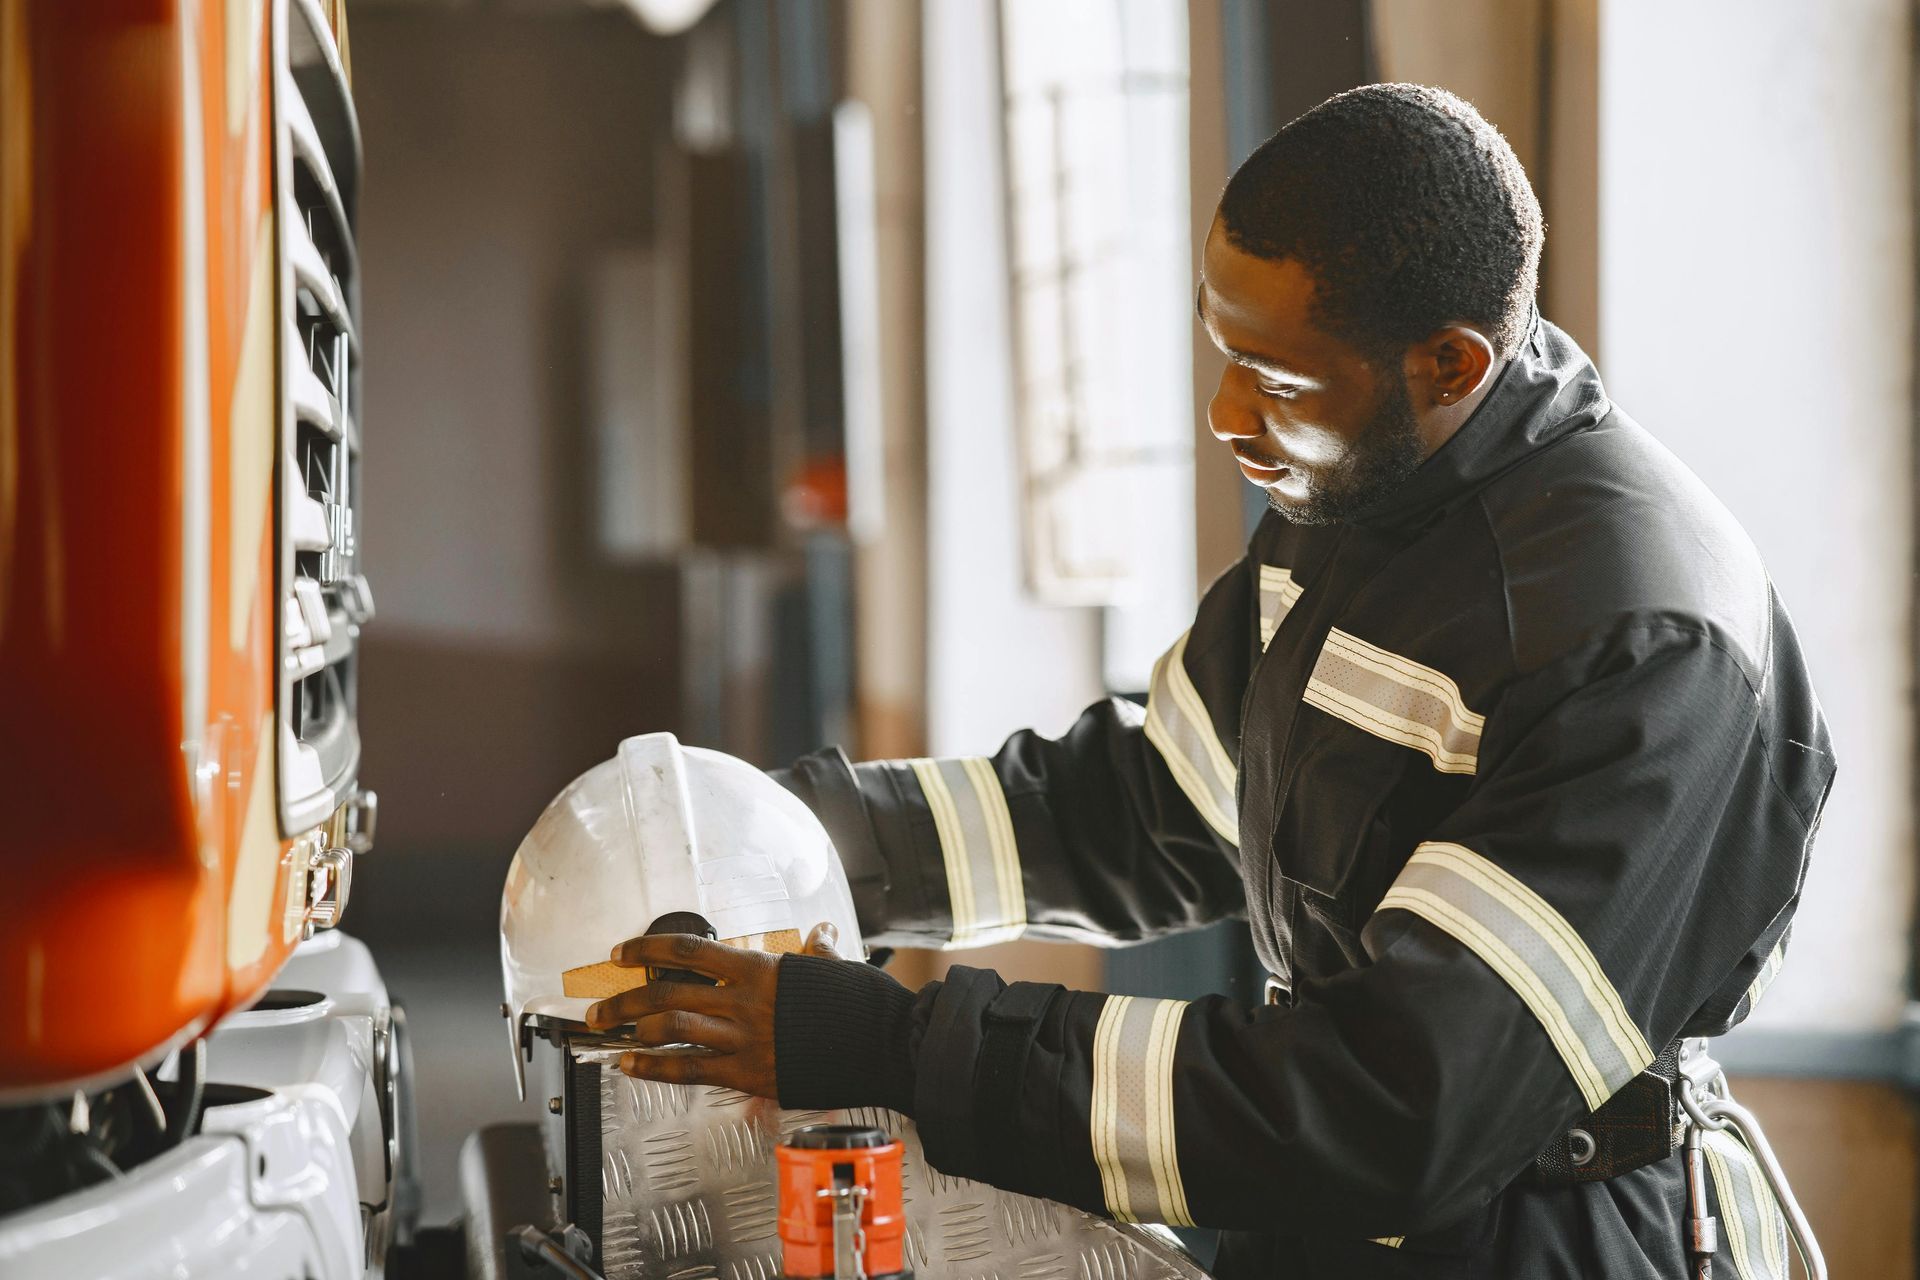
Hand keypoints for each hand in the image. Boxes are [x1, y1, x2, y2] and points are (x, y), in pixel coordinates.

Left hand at [586, 923, 842, 1098]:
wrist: (883, 1045)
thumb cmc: (861, 1006)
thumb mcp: (833, 966)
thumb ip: (815, 951)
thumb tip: (820, 933)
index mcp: (759, 968)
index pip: (688, 949)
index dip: (647, 949)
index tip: (623, 953)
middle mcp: (743, 1000)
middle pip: (667, 992)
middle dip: (624, 998)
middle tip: (600, 1006)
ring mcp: (743, 1037)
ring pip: (671, 1028)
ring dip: (632, 1029)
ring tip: (609, 1034)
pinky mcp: (748, 1072)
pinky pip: (689, 1069)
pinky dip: (655, 1068)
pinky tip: (632, 1065)